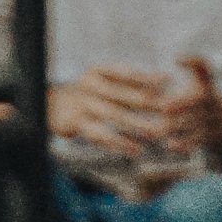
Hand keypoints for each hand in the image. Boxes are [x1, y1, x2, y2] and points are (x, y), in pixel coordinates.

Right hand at [49, 68, 208, 193]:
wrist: (52, 106)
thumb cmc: (88, 93)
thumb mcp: (102, 81)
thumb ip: (126, 81)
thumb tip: (163, 80)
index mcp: (98, 71)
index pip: (125, 73)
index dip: (146, 77)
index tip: (167, 81)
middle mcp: (89, 86)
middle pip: (123, 95)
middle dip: (148, 103)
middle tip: (169, 110)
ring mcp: (83, 105)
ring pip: (114, 116)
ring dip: (137, 125)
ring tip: (156, 133)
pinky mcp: (77, 124)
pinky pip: (101, 135)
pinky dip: (119, 143)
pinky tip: (135, 150)